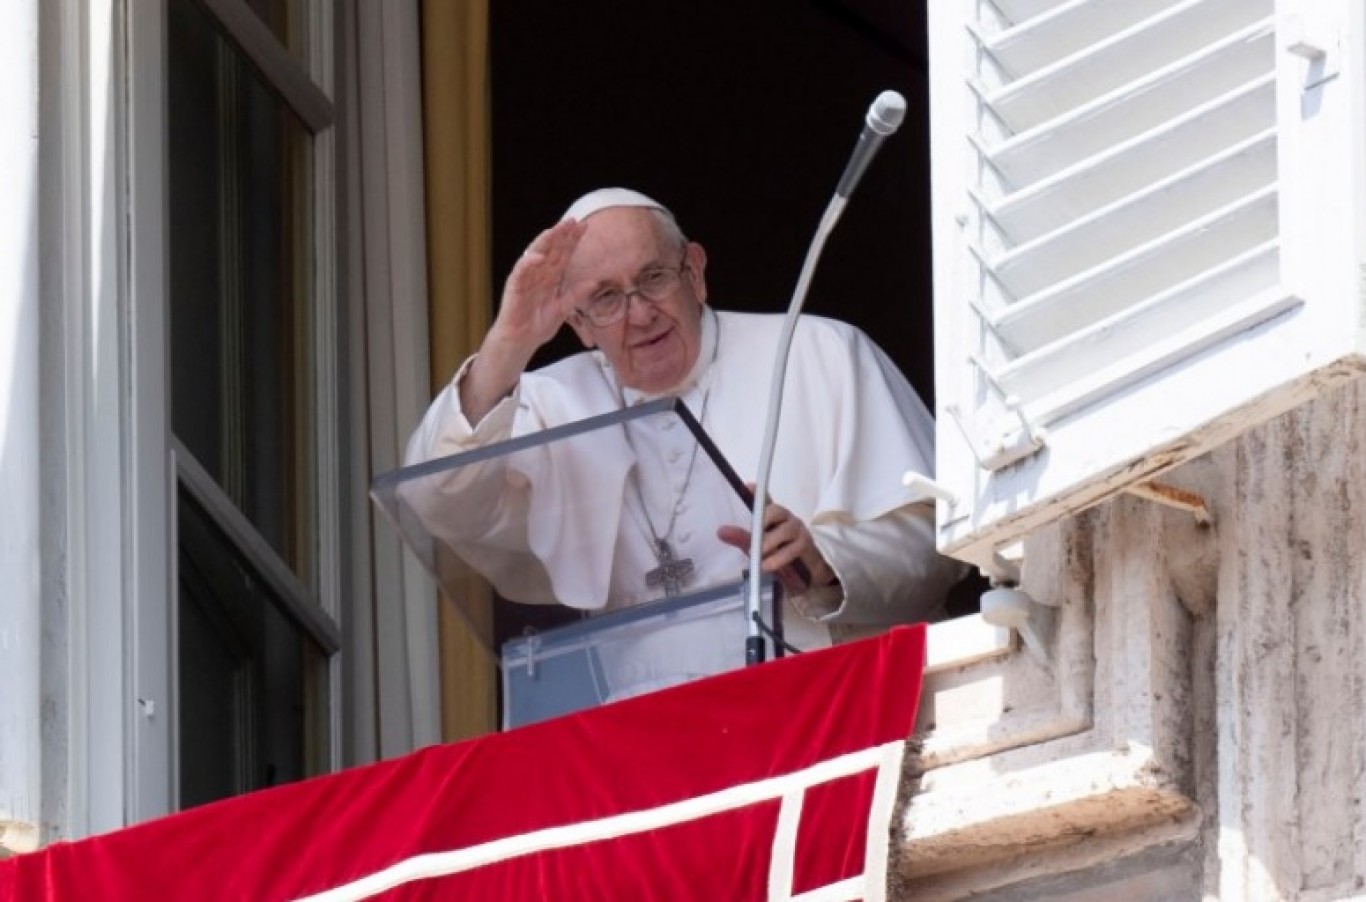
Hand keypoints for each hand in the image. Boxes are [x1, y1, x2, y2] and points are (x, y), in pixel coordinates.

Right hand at [488, 217, 587, 353]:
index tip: (585, 226)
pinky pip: (521, 271)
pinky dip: (528, 263)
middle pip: (551, 249)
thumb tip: (595, 282)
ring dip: (545, 241)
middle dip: (562, 234)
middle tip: (573, 220)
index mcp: (551, 277)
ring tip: (556, 230)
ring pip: (535, 254)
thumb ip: (576, 295)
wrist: (521, 340)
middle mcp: (539, 273)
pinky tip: (538, 256)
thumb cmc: (538, 324)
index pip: (563, 253)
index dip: (573, 239)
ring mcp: (526, 278)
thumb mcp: (563, 309)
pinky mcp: (515, 287)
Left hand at [716, 491, 835, 594]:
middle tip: (753, 533)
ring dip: (770, 541)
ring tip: (758, 553)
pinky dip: (780, 557)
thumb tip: (721, 532)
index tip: (748, 487)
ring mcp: (796, 530)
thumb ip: (741, 538)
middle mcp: (784, 518)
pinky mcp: (805, 545)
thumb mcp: (756, 546)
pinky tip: (768, 565)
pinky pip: (793, 548)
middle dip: (764, 518)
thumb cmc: (777, 553)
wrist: (803, 572)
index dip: (757, 493)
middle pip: (776, 510)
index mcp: (771, 515)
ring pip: (786, 529)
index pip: (764, 500)